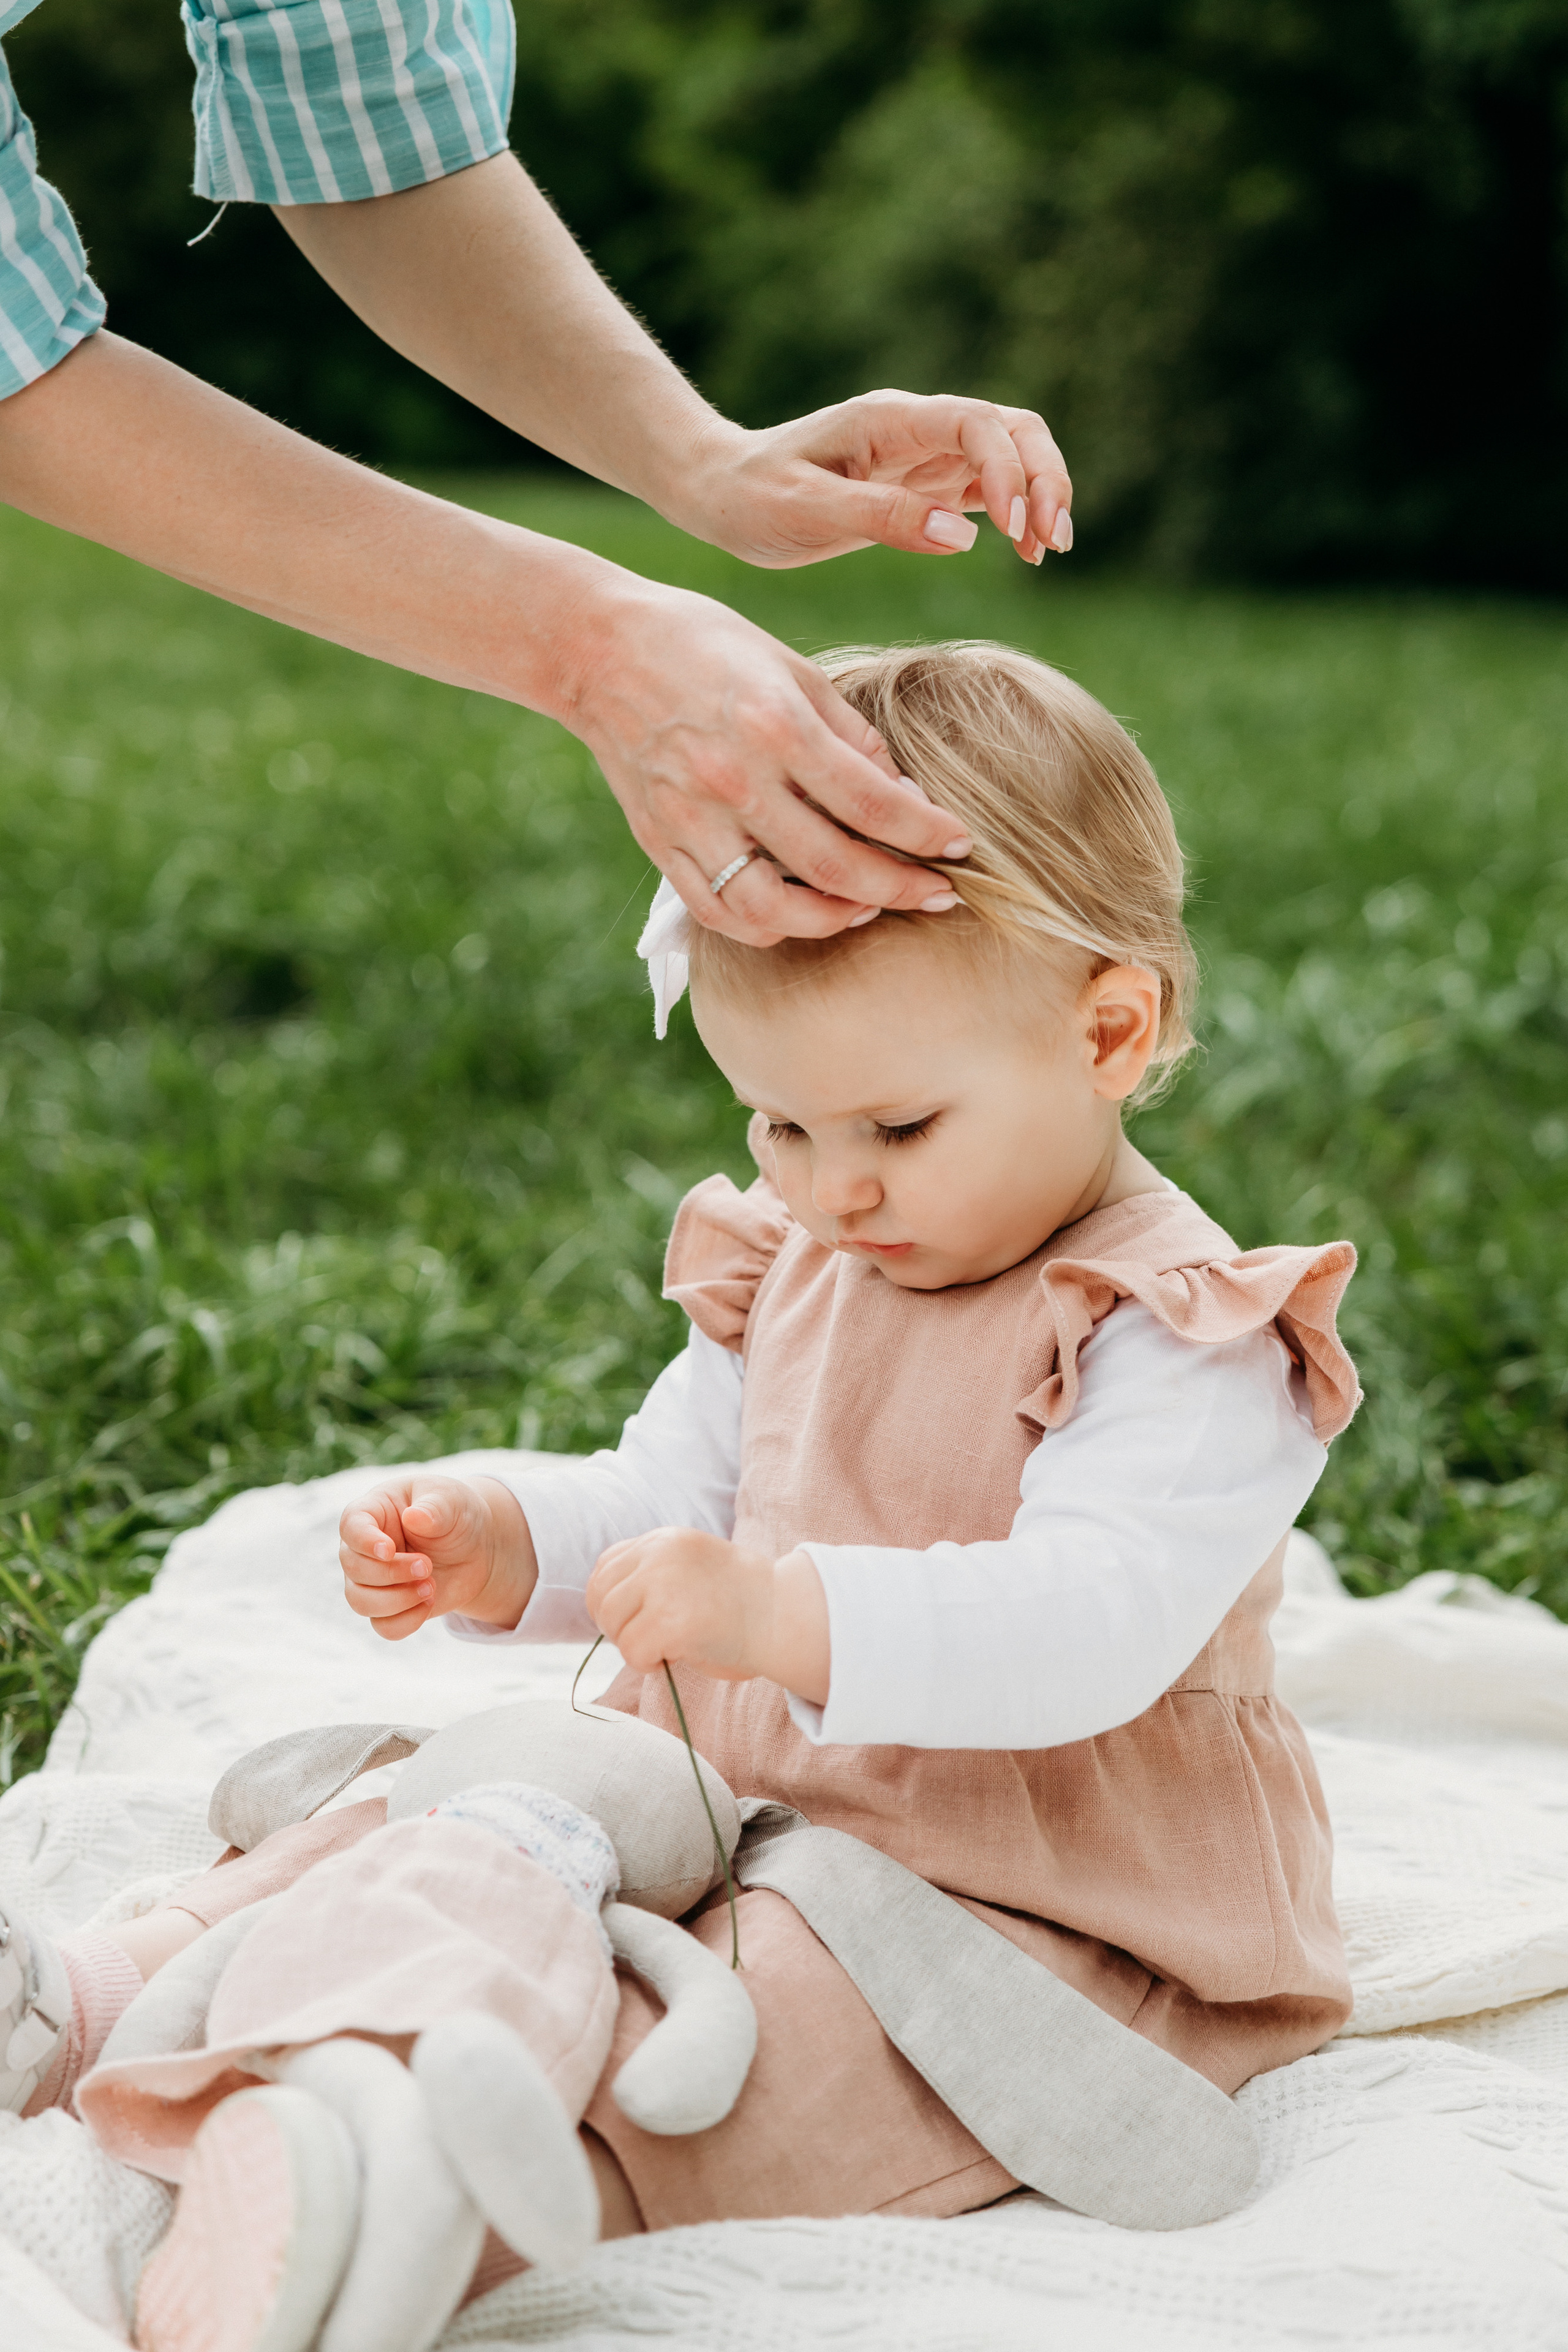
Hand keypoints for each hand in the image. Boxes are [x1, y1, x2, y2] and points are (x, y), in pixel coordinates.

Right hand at [338, 1473, 535, 1641]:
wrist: (474, 1548)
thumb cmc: (454, 1514)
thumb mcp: (451, 1500)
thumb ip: (435, 1506)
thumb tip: (414, 1517)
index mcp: (372, 1511)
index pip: (351, 1526)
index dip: (364, 1542)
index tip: (389, 1551)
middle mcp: (363, 1548)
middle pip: (355, 1569)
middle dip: (392, 1573)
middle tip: (427, 1565)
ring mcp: (372, 1580)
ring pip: (361, 1602)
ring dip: (398, 1600)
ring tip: (431, 1586)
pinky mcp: (388, 1608)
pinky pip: (383, 1626)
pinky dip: (407, 1621)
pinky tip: (430, 1602)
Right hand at [562, 573, 972, 942]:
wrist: (597, 649)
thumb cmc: (706, 645)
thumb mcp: (791, 666)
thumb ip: (851, 734)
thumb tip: (906, 794)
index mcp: (775, 725)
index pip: (872, 802)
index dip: (926, 833)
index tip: (962, 845)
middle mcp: (733, 780)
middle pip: (835, 866)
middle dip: (901, 888)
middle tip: (939, 894)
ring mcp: (692, 819)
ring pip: (775, 910)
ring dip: (834, 920)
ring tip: (868, 908)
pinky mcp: (660, 844)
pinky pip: (720, 913)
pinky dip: (768, 927)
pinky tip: (802, 914)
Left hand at [586, 1529, 829, 1703]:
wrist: (783, 1617)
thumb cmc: (740, 1603)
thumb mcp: (690, 1570)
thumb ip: (652, 1576)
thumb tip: (607, 1609)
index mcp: (664, 1539)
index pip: (605, 1566)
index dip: (610, 1600)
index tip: (632, 1620)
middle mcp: (659, 1554)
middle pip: (601, 1595)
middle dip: (616, 1625)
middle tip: (646, 1639)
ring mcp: (663, 1585)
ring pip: (612, 1622)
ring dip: (631, 1644)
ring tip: (662, 1648)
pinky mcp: (669, 1621)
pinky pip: (631, 1650)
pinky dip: (645, 1663)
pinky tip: (670, 1658)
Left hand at [672, 393, 1072, 568]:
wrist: (721, 492)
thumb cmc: (752, 497)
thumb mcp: (805, 511)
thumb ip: (881, 519)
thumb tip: (963, 537)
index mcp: (889, 419)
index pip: (977, 424)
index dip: (1009, 470)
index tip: (1012, 528)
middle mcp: (917, 428)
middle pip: (1013, 428)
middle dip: (1045, 478)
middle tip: (1050, 543)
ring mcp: (925, 455)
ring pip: (1011, 455)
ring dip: (1039, 496)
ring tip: (1044, 552)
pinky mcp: (923, 487)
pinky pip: (988, 490)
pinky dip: (1016, 515)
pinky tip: (1024, 552)